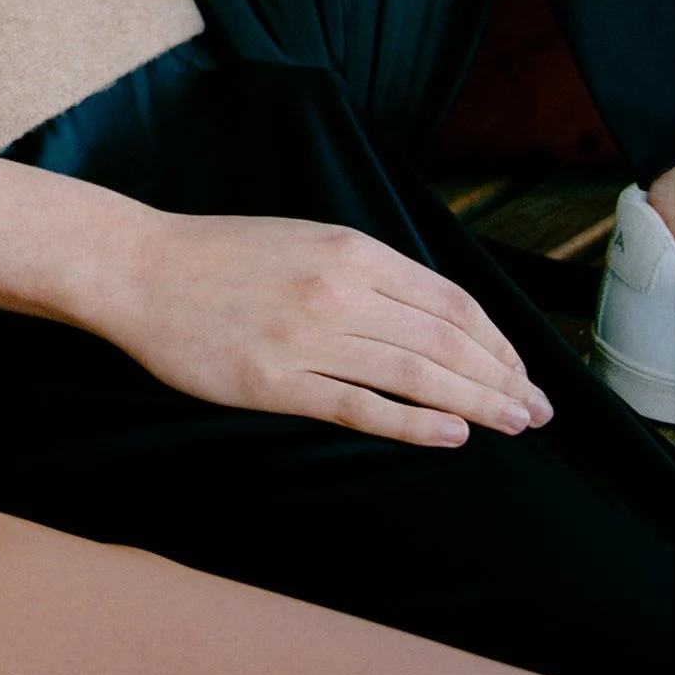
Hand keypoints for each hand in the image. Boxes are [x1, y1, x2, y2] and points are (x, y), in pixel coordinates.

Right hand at [96, 207, 552, 445]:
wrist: (138, 269)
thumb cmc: (219, 256)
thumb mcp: (304, 239)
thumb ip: (364, 271)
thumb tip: (433, 314)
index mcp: (348, 250)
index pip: (449, 300)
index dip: (496, 340)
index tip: (520, 369)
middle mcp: (337, 290)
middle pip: (445, 340)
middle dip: (501, 378)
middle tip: (536, 409)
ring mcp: (307, 338)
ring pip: (416, 375)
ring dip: (476, 403)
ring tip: (512, 424)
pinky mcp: (276, 382)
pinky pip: (362, 408)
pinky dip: (414, 424)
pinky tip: (451, 436)